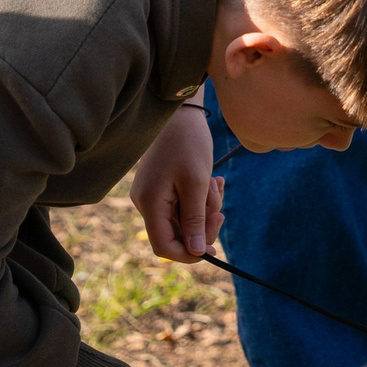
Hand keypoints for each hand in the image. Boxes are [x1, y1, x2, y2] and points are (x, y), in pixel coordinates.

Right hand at [131, 103, 223, 261]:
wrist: (180, 112)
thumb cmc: (188, 143)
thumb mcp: (197, 183)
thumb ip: (195, 219)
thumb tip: (196, 251)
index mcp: (150, 204)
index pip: (164, 247)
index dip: (188, 254)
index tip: (214, 250)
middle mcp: (146, 203)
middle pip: (177, 234)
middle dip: (203, 223)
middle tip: (220, 205)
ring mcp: (152, 196)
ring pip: (184, 219)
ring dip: (205, 207)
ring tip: (216, 183)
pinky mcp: (161, 188)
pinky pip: (183, 204)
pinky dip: (201, 198)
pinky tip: (213, 180)